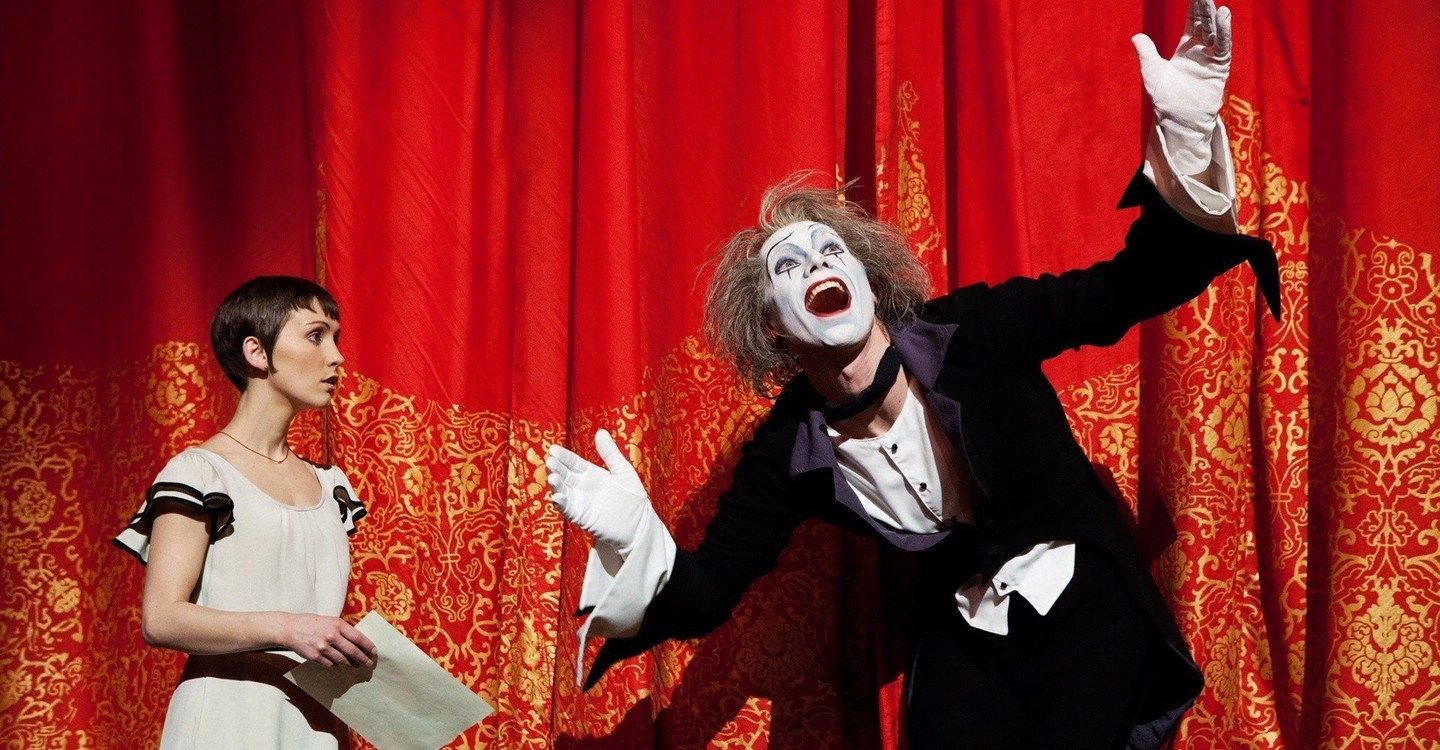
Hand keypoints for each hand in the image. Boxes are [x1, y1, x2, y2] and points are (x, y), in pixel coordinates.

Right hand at [282, 613, 376, 666]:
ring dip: (350, 664)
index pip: (358, 637)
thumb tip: (357, 641)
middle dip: (362, 658)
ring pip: (342, 660)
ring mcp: (323, 647)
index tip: (373, 651)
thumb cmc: (311, 623)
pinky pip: (330, 664)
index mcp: (337, 625)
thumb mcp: (330, 621)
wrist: (290, 628)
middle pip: (353, 651)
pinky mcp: (315, 656)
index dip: (368, 646)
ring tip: (355, 665)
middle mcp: (331, 636)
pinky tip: (339, 664)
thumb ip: (342, 629)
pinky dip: (336, 665)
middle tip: (368, 663)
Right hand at [545, 429, 654, 557]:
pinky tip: (557, 497)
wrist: (640, 525)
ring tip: (552, 476)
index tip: (553, 449)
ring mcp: (581, 502)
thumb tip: (600, 431)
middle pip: (565, 475)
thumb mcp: (623, 471)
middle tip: (550, 460)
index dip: (563, 456)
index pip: (573, 463)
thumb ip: (610, 453)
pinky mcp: (582, 518)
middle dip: (556, 468)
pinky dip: (561, 504)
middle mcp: (582, 487)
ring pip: (563, 491)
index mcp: (591, 474)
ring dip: (556, 485)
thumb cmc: (633, 498)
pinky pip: (568, 510)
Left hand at [1132, 0, 1231, 173]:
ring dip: (1215, 18)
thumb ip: (1146, 53)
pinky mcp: (1219, 69)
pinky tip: (1223, 17)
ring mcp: (1212, 59)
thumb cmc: (1165, 99)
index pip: (1193, 22)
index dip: (1195, 7)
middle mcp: (1202, 50)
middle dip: (1205, 7)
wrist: (1177, 121)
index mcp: (1187, 48)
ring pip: (1215, 33)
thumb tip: (1136, 36)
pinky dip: (1223, 33)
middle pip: (1205, 23)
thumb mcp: (1152, 72)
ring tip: (1216, 4)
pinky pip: (1223, 48)